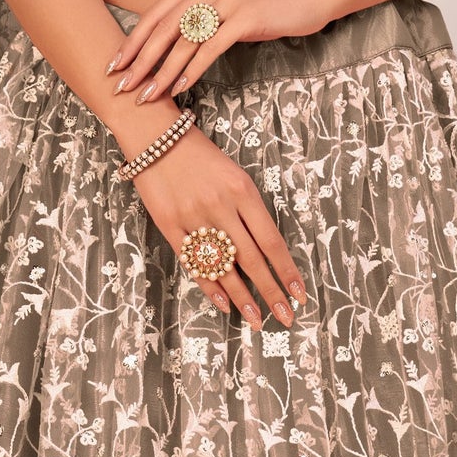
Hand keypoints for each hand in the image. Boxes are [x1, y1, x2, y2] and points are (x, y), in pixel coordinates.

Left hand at [106, 0, 339, 104]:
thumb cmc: (269, 4)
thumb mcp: (228, 5)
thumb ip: (201, 16)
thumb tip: (170, 44)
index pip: (155, 15)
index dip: (132, 42)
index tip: (114, 65)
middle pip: (163, 29)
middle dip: (138, 61)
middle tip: (120, 86)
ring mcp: (227, 0)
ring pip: (184, 42)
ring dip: (162, 72)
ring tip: (146, 95)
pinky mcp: (246, 17)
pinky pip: (211, 48)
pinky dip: (192, 70)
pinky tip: (180, 88)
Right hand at [127, 121, 307, 331]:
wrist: (156, 136)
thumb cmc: (201, 156)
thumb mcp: (235, 176)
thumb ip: (249, 211)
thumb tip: (265, 252)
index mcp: (243, 191)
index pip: (271, 241)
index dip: (286, 271)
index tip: (300, 294)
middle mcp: (221, 206)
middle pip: (252, 259)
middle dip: (272, 292)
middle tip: (286, 317)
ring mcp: (194, 217)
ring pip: (223, 267)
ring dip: (242, 297)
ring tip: (257, 319)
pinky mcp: (170, 224)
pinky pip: (193, 262)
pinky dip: (210, 286)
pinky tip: (224, 303)